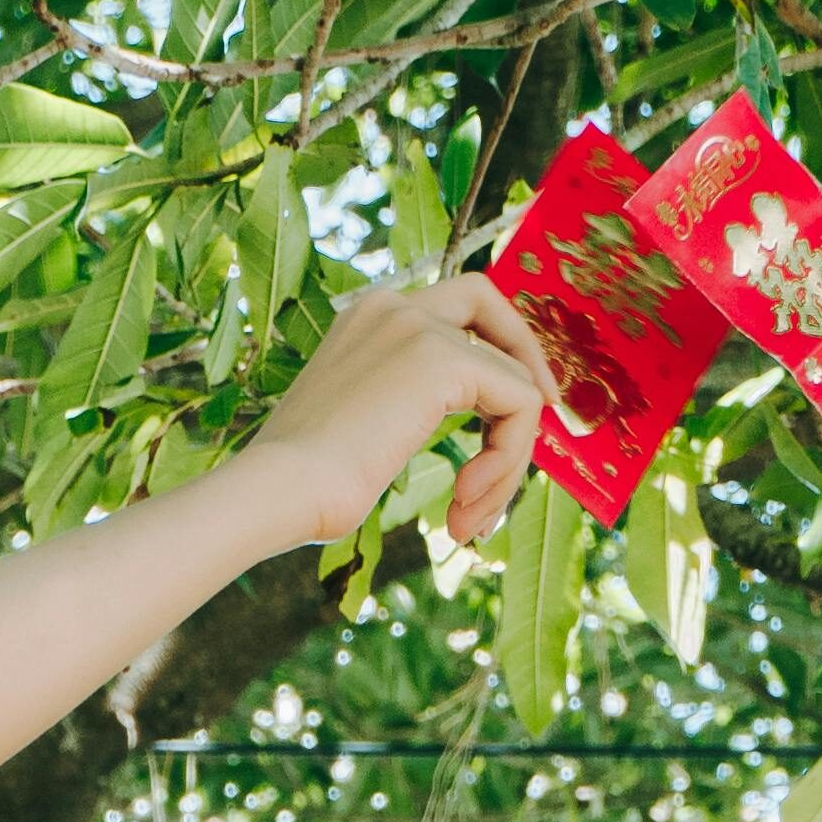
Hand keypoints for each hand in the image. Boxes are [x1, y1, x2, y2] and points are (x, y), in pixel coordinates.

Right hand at [241, 275, 559, 553]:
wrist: (278, 489)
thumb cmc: (307, 484)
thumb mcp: (364, 430)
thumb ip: (413, 410)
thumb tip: (479, 441)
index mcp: (367, 317)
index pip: (451, 306)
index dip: (494, 347)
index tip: (514, 407)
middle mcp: (393, 307)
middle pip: (490, 305)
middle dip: (526, 362)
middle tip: (543, 422)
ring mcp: (418, 327)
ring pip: (513, 382)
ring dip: (507, 460)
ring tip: (467, 516)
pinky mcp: (443, 360)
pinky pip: (519, 407)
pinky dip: (506, 463)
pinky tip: (463, 505)